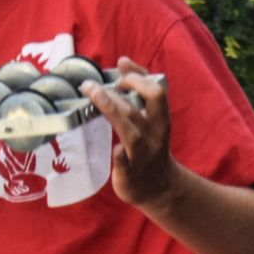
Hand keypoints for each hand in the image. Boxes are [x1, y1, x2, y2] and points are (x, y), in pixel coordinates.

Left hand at [85, 57, 176, 211]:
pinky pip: (125, 164)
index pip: (156, 91)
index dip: (139, 75)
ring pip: (132, 132)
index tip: (122, 63)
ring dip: (113, 111)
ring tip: (93, 94)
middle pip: (144, 107)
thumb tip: (121, 66)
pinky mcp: (130, 174)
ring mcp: (142, 155)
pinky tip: (115, 149)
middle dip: (122, 89)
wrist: (160, 189)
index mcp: (159, 121)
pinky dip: (120, 156)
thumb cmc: (149, 149)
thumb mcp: (151, 122)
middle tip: (93, 83)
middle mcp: (154, 135)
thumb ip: (137, 98)